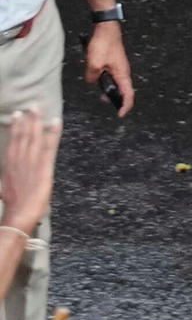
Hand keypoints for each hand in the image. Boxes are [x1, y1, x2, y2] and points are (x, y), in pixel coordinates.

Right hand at [0, 108, 44, 239]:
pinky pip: (50, 146)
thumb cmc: (13, 204)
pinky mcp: (45, 167)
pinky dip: (53, 133)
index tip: (17, 115)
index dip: (15, 128)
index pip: (13, 142)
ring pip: (35, 137)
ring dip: (38, 121)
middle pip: (23, 136)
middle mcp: (20, 161)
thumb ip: (9, 176)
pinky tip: (56, 122)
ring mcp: (32, 163)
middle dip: (28, 120)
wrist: (19, 215)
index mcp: (10, 165)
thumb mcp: (6, 187)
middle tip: (32, 105)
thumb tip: (9, 174)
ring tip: (40, 108)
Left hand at [76, 18, 128, 115]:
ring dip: (105, 85)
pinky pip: (110, 73)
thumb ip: (91, 78)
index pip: (128, 94)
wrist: (106, 28)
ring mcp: (119, 65)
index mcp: (122, 73)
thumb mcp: (93, 64)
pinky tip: (93, 72)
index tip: (120, 114)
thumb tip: (91, 81)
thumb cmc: (103, 44)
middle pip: (122, 89)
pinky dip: (103, 77)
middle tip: (102, 99)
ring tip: (94, 81)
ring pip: (114, 81)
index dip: (125, 106)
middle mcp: (123, 71)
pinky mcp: (114, 61)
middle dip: (113, 97)